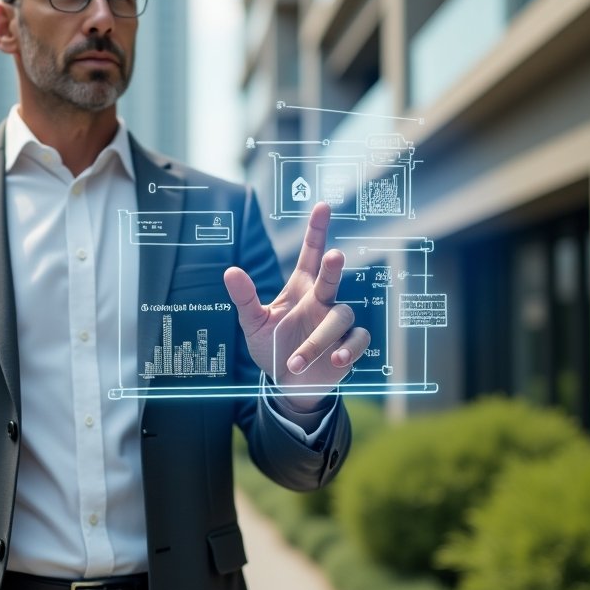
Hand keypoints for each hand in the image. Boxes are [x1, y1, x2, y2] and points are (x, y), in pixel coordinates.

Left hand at [224, 202, 369, 410]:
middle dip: (333, 267)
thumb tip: (230, 271)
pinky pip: (358, 339)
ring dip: (318, 340)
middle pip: (331, 277)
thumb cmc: (272, 347)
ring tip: (294, 361)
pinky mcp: (348, 344)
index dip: (316, 230)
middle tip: (334, 256)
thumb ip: (244, 298)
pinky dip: (348, 349)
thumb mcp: (253, 323)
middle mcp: (320, 300)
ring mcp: (336, 322)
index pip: (310, 254)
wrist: (287, 383)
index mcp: (300, 289)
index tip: (322, 206)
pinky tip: (334, 360)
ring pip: (340, 316)